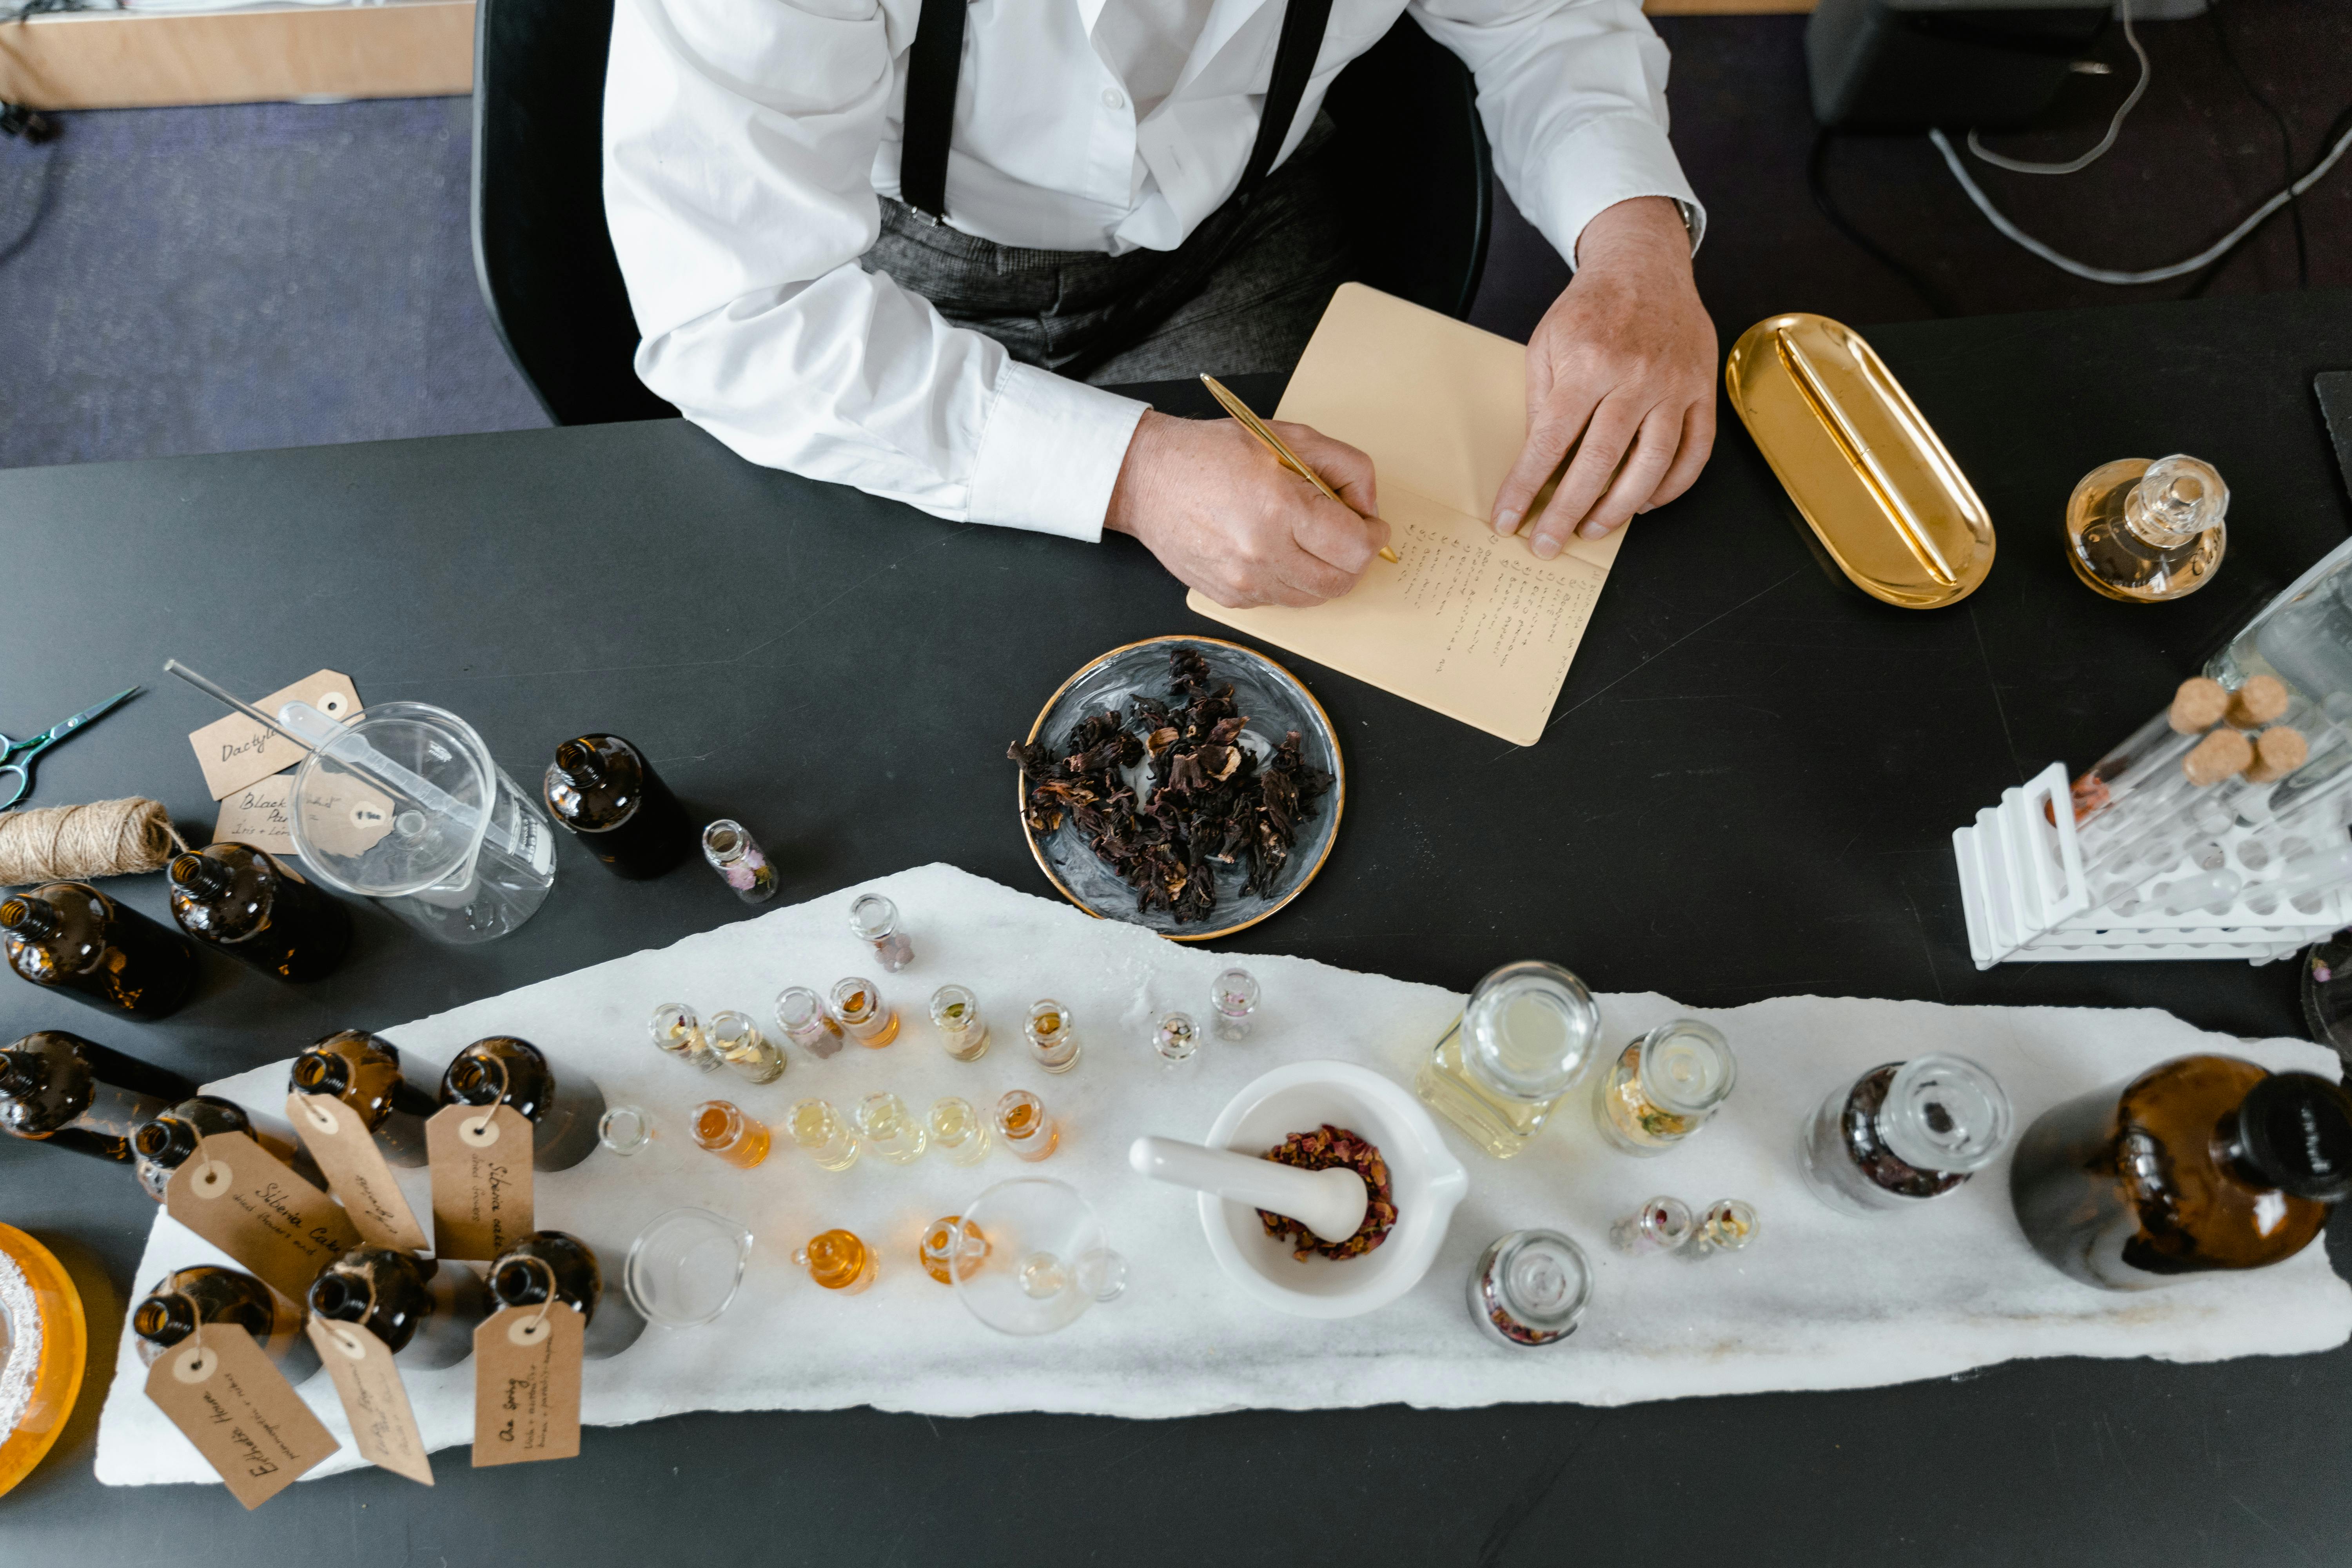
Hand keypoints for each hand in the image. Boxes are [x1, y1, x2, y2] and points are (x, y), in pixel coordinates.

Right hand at [1106, 410, 1390, 607]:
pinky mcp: (1230, 598)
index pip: (1355, 547)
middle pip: (1341, 582)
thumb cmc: (1214, 453)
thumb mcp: (1290, 437)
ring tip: (1314, 542)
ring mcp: (1244, 582)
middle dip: (1356, 560)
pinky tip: (1279, 551)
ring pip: (1314, 598)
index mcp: (1280, 508)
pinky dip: (1293, 581)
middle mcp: (1261, 553)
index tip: (1372, 526)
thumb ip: (1345, 467)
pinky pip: (1282, 601)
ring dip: (1327, 573)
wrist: (1148, 479)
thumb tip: (1368, 509)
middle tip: (1350, 536)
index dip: (1374, 537)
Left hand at [1490, 195, 1716, 557]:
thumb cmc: (1590, 308)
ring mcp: (1675, 384)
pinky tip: (1645, 504)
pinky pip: (1696, 450)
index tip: (1508, 520)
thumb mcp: (1546, 343)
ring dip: (1621, 507)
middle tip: (1548, 543)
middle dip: (1569, 511)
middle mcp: (1635, 376)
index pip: (1551, 440)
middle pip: (1601, 461)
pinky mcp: (1702, 389)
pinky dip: (1672, 486)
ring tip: (1593, 529)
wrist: (1644, 265)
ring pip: (1653, 463)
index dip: (1527, 486)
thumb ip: (1540, 400)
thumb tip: (1538, 460)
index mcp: (1588, 363)